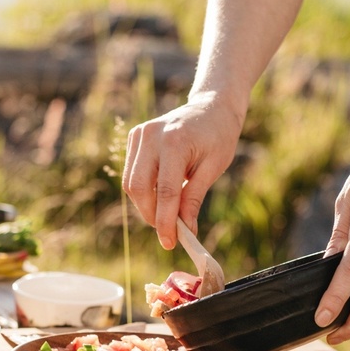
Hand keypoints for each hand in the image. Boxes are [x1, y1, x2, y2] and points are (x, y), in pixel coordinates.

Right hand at [122, 93, 243, 249]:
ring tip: (166, 213)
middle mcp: (152, 136)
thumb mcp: (213, 168)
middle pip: (140, 188)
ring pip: (131, 183)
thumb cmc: (218, 137)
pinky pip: (132, 174)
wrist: (211, 107)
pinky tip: (161, 194)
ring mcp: (140, 134)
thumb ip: (194, 198)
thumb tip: (184, 230)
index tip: (170, 243)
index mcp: (175, 142)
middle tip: (168, 231)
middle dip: (152, 215)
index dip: (166, 222)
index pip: (166, 191)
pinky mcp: (135, 137)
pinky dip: (144, 191)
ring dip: (146, 205)